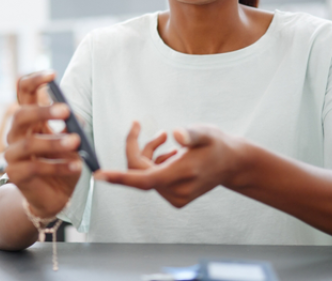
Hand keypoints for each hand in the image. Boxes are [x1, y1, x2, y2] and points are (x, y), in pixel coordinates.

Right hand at [4, 71, 82, 217]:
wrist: (54, 198)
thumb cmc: (63, 164)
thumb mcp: (73, 143)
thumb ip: (72, 128)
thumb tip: (76, 118)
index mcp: (29, 120)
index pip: (23, 92)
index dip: (34, 80)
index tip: (52, 74)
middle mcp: (16, 134)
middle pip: (21, 115)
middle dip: (43, 111)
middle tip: (66, 111)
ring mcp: (13, 155)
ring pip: (29, 143)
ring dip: (55, 142)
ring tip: (76, 142)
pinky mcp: (15, 175)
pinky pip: (36, 168)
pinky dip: (59, 166)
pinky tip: (77, 166)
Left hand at [95, 124, 247, 207]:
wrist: (233, 164)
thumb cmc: (217, 144)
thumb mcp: (207, 132)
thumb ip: (192, 133)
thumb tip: (177, 135)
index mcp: (181, 174)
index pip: (144, 179)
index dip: (120, 177)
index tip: (99, 175)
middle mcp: (176, 191)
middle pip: (141, 171)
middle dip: (141, 148)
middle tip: (157, 132)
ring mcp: (176, 198)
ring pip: (146, 175)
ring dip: (150, 155)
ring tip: (167, 141)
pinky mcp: (176, 199)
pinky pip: (153, 181)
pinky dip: (156, 165)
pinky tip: (172, 156)